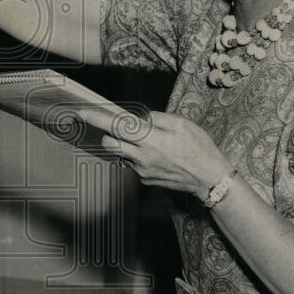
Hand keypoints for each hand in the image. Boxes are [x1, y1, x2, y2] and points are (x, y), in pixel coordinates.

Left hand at [94, 110, 232, 199]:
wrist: (210, 179)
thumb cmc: (199, 148)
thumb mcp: (182, 124)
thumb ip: (157, 118)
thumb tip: (142, 118)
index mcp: (151, 140)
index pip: (116, 127)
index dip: (96, 119)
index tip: (82, 113)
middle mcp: (142, 157)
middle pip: (110, 143)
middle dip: (109, 134)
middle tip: (118, 128)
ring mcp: (142, 171)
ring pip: (121, 154)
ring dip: (125, 146)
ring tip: (147, 142)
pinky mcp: (146, 180)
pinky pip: (134, 164)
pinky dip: (138, 156)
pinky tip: (156, 155)